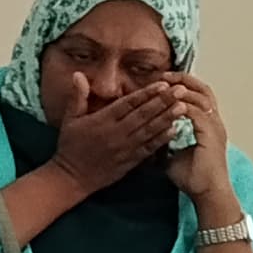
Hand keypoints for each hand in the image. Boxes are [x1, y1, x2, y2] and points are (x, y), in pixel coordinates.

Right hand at [49, 81, 182, 192]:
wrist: (72, 177)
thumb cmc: (70, 146)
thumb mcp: (70, 119)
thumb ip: (77, 97)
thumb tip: (79, 75)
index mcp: (102, 121)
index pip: (128, 104)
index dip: (147, 93)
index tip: (163, 84)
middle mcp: (116, 133)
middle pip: (144, 115)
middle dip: (164, 102)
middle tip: (181, 91)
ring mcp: (125, 148)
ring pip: (150, 130)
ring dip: (167, 118)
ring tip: (183, 107)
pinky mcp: (130, 161)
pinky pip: (149, 148)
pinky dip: (162, 139)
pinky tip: (174, 130)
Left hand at [164, 74, 236, 202]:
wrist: (207, 193)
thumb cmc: (193, 177)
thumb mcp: (173, 155)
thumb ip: (164, 141)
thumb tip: (149, 135)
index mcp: (208, 125)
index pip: (198, 97)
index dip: (182, 86)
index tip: (162, 81)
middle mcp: (214, 123)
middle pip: (203, 90)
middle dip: (183, 80)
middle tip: (164, 75)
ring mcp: (215, 128)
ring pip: (201, 97)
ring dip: (183, 89)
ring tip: (165, 83)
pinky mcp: (211, 135)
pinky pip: (198, 112)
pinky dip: (184, 104)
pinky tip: (170, 101)